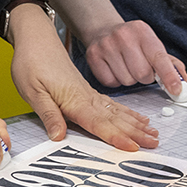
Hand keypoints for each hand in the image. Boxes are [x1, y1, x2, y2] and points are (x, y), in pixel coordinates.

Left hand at [8, 12, 158, 151]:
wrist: (35, 39)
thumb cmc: (31, 62)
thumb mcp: (32, 91)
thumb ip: (49, 114)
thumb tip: (58, 137)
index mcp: (74, 99)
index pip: (98, 123)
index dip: (116, 137)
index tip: (133, 147)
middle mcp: (86, 97)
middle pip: (115, 119)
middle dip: (136, 133)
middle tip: (155, 144)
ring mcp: (89, 93)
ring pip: (117, 112)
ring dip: (136, 124)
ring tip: (154, 133)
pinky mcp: (87, 90)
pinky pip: (112, 104)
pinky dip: (127, 113)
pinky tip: (137, 118)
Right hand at [81, 18, 186, 95]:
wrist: (102, 29)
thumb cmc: (132, 41)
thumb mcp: (151, 44)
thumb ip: (169, 63)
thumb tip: (183, 79)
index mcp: (142, 31)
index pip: (159, 58)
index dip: (169, 76)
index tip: (177, 90)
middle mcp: (124, 36)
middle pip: (143, 74)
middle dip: (145, 77)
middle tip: (141, 68)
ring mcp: (106, 45)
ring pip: (127, 81)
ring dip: (130, 79)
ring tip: (126, 66)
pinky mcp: (93, 56)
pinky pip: (111, 82)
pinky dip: (115, 81)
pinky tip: (115, 68)